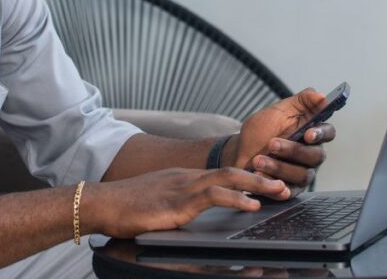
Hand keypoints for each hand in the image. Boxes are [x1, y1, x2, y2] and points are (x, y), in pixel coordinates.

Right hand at [83, 167, 287, 237]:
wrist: (101, 203)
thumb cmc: (125, 207)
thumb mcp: (159, 203)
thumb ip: (178, 205)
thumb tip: (192, 214)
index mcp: (184, 178)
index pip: (223, 174)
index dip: (248, 179)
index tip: (268, 184)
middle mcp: (187, 177)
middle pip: (232, 172)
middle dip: (262, 178)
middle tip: (285, 184)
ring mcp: (182, 187)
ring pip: (228, 179)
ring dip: (257, 185)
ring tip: (279, 191)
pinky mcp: (177, 201)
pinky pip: (213, 196)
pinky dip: (236, 199)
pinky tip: (251, 205)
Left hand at [225, 88, 336, 194]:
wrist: (238, 152)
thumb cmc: (260, 131)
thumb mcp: (278, 111)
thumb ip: (301, 101)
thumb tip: (322, 96)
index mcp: (311, 133)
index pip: (328, 132)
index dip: (321, 133)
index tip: (308, 133)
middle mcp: (310, 155)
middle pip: (316, 155)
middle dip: (293, 150)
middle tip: (272, 144)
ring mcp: (302, 174)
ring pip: (302, 174)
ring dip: (279, 167)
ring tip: (258, 160)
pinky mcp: (290, 190)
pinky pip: (290, 192)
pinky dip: (277, 187)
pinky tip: (264, 178)